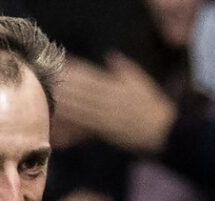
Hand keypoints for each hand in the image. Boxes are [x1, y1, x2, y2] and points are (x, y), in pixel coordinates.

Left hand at [52, 54, 176, 154]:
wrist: (164, 131)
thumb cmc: (153, 107)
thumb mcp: (141, 82)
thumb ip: (124, 68)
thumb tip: (111, 55)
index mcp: (118, 86)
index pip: (94, 75)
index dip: (77, 69)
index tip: (64, 63)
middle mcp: (112, 99)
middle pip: (85, 90)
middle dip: (67, 84)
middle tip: (50, 78)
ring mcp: (109, 116)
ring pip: (83, 106)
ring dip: (66, 101)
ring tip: (51, 94)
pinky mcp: (108, 131)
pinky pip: (87, 125)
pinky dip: (73, 121)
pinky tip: (62, 118)